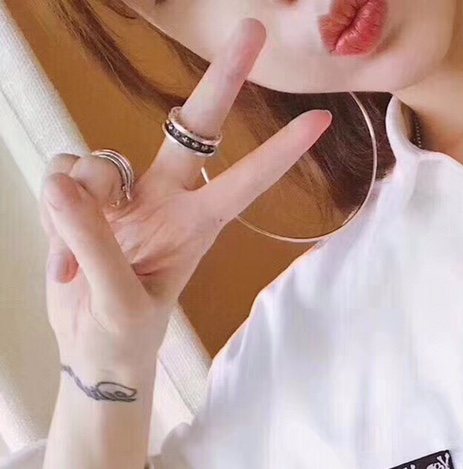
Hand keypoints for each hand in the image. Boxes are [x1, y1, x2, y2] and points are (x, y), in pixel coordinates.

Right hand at [38, 16, 331, 370]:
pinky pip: (61, 172)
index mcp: (195, 228)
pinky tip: (63, 255)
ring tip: (77, 258)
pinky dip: (52, 208)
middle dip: (222, 78)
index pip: (245, 182)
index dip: (279, 151)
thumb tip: (66, 184)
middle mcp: (166, 200)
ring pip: (98, 156)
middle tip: (254, 28)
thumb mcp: (119, 304)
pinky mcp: (81, 195)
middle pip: (194, 126)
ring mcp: (123, 195)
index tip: (320, 120)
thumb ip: (95, 245)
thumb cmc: (123, 335)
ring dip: (81, 195)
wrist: (92, 351)